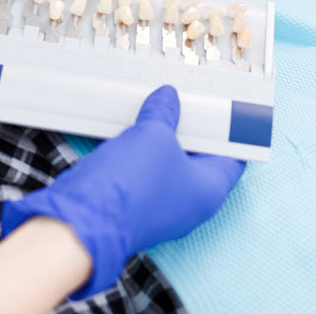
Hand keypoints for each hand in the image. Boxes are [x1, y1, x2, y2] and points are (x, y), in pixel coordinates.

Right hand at [1, 86, 244, 298]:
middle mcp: (189, 205)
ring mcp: (161, 207)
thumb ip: (164, 113)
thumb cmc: (130, 185)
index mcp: (209, 191)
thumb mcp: (154, 135)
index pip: (232, 157)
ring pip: (169, 165)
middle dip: (191, 129)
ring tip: (157, 108)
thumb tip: (167, 98)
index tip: (221, 107)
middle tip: (185, 100)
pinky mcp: (135, 206)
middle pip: (199, 159)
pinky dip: (142, 152)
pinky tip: (133, 128)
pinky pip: (146, 174)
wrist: (84, 218)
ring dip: (162, 139)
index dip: (228, 129)